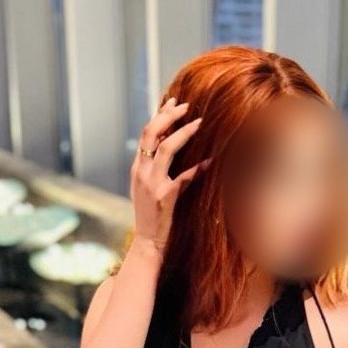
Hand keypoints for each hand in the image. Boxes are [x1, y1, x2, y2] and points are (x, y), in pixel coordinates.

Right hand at [131, 96, 210, 255]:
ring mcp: (152, 185)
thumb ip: (152, 170)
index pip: (146, 134)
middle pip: (152, 133)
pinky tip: (210, 161)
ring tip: (200, 123)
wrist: (147, 244)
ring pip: (166, 149)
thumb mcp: (146, 190)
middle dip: (170, 116)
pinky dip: (198, 168)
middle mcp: (142, 173)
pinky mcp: (164, 198)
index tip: (174, 103)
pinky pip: (183, 177)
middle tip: (188, 106)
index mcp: (137, 169)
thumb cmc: (151, 218)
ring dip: (184, 133)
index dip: (160, 115)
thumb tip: (165, 150)